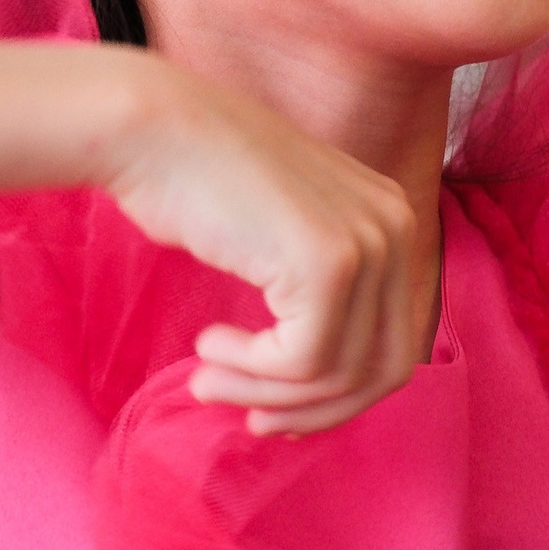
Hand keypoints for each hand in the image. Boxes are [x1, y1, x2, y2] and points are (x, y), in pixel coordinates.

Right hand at [101, 60, 436, 435]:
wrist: (152, 128)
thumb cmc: (197, 183)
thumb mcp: (281, 237)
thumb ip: (317, 294)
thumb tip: (327, 393)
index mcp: (392, 218)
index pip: (396, 341)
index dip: (340, 394)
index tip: (278, 411)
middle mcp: (395, 226)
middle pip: (385, 369)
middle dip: (316, 410)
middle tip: (252, 420)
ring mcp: (368, 243)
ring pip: (339, 374)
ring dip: (266, 394)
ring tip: (208, 380)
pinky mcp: (329, 265)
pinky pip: (301, 362)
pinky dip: (251, 372)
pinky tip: (208, 344)